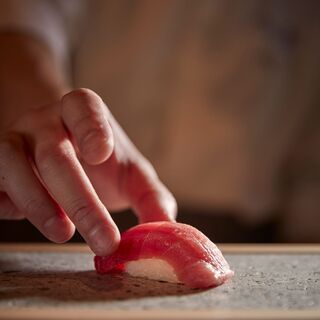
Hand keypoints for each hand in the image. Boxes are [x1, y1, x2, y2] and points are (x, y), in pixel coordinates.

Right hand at [0, 88, 176, 254]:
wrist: (60, 153)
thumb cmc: (101, 162)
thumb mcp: (131, 173)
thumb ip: (150, 195)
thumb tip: (166, 226)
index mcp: (80, 112)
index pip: (82, 105)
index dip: (90, 126)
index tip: (101, 153)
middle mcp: (43, 122)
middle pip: (55, 154)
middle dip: (81, 200)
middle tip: (104, 240)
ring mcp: (14, 141)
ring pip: (13, 166)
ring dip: (39, 204)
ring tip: (64, 233)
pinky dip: (7, 204)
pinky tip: (27, 218)